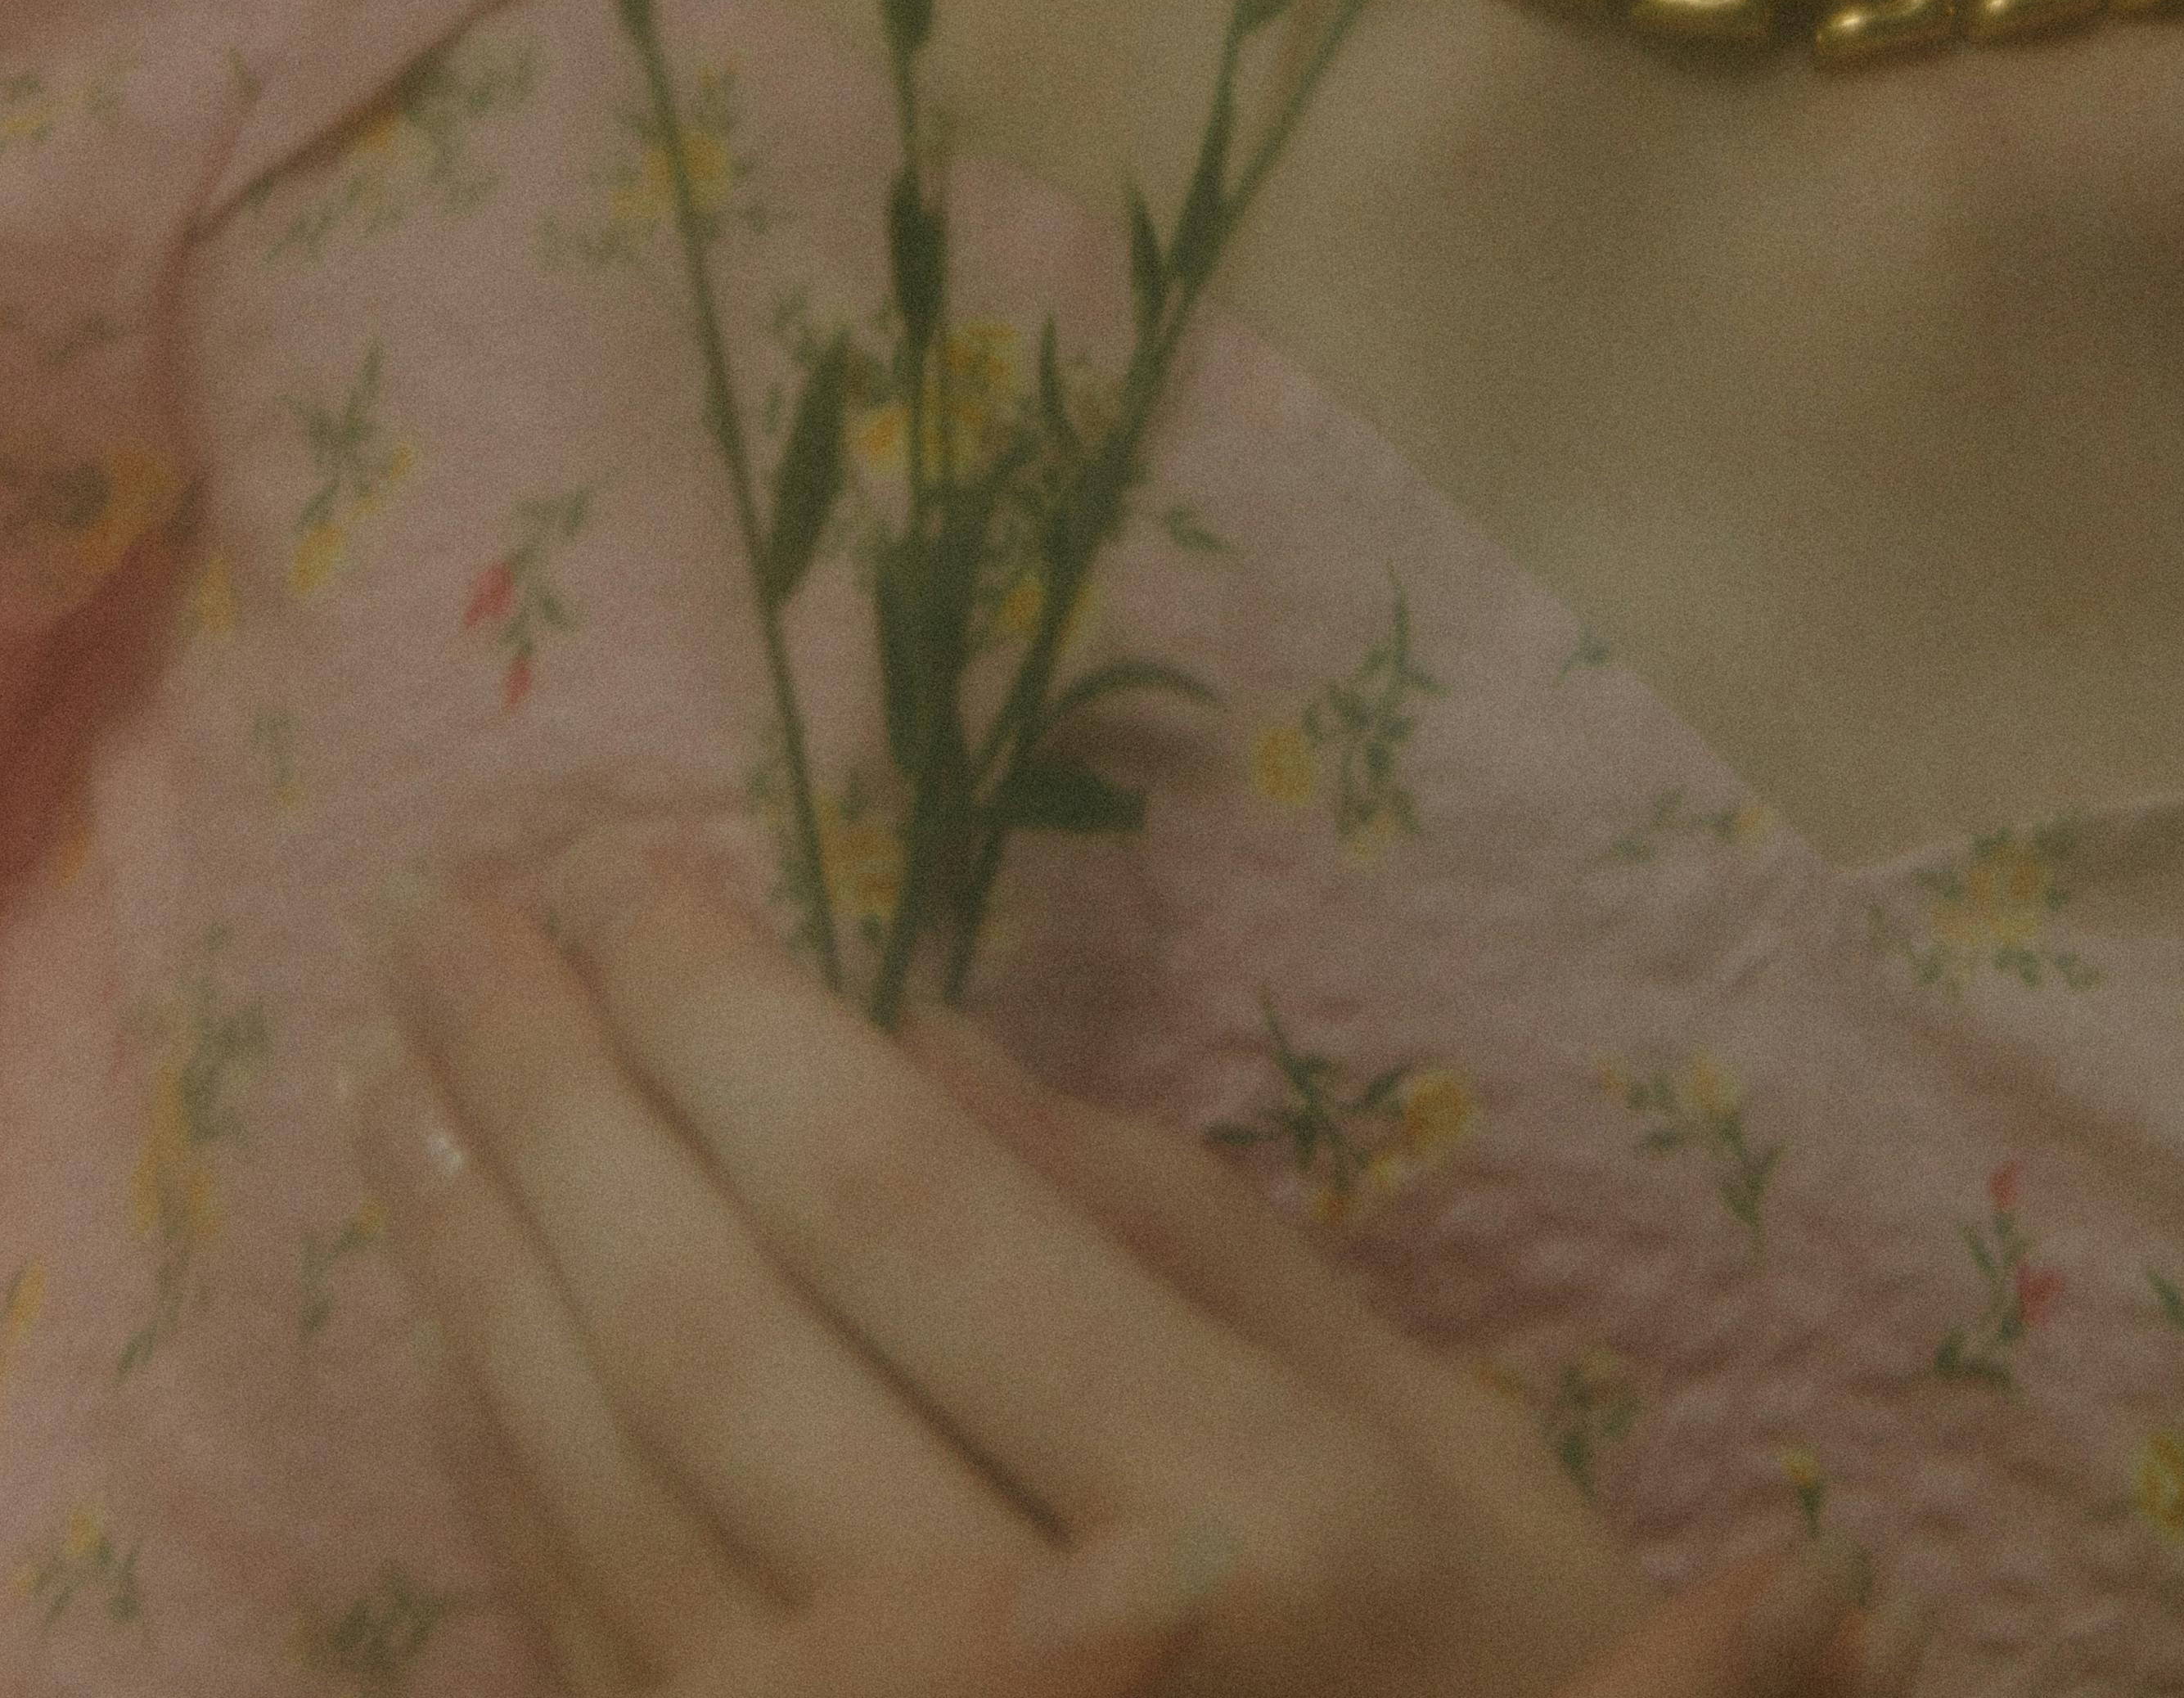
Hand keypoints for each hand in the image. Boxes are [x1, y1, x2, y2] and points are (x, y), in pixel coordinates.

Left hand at [354, 835, 1692, 1695]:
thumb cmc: (1493, 1668)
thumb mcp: (1442, 1435)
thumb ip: (1194, 1243)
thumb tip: (940, 1047)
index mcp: (1222, 1501)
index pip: (894, 1202)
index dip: (732, 1018)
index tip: (626, 859)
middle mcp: (1006, 1653)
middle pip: (712, 1323)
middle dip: (557, 1093)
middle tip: (452, 913)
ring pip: (605, 1476)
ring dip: (477, 1262)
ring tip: (399, 1071)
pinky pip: (588, 1624)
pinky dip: (501, 1454)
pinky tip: (455, 1318)